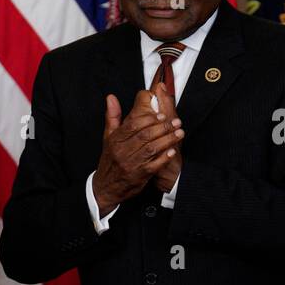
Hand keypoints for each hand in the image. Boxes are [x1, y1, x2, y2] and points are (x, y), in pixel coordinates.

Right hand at [91, 88, 182, 209]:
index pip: (133, 125)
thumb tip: (111, 98)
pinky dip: (164, 158)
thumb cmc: (110, 160)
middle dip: (163, 127)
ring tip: (179, 133)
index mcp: (116, 140)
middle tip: (176, 122)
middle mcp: (122, 151)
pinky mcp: (139, 176)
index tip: (162, 114)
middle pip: (145, 135)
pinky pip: (154, 165)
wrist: (105, 187)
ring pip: (152, 149)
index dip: (149, 118)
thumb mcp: (108, 137)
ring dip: (168, 140)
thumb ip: (112, 116)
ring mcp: (131, 164)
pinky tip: (172, 151)